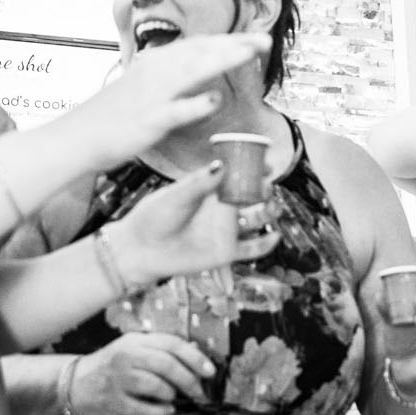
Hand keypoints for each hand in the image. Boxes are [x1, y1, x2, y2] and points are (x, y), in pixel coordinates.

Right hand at [69, 332, 215, 414]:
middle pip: (166, 364)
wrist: (73, 383)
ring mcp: (118, 379)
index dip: (194, 357)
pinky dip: (160, 411)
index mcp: (135, 341)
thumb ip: (158, 351)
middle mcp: (126, 356)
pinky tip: (166, 410)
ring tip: (173, 398)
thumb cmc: (111, 366)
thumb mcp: (132, 350)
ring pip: (155, 385)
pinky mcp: (112, 401)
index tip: (210, 371)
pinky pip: (143, 408)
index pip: (171, 343)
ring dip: (171, 394)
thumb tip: (195, 356)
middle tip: (199, 392)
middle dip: (188, 380)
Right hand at [77, 34, 269, 164]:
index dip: (227, 40)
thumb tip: (196, 70)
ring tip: (252, 53)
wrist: (77, 137)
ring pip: (193, 71)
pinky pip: (175, 111)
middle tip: (264, 39)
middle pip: (201, 52)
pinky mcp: (148, 121)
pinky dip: (195, 104)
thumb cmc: (110, 116)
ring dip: (224, 59)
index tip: (252, 37)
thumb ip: (169, 77)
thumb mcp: (142, 87)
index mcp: (155, 63)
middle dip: (235, 44)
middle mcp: (155, 72)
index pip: (197, 45)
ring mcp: (152, 95)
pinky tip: (214, 99)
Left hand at [107, 163, 279, 287]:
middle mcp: (221, 208)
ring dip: (268, 213)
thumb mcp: (177, 195)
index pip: (239, 175)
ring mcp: (225, 230)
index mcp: (211, 189)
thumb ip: (199, 183)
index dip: (255, 169)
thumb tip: (221, 165)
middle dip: (264, 190)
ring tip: (270, 206)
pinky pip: (252, 248)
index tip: (268, 163)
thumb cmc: (154, 217)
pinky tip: (273, 236)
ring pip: (256, 219)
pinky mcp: (226, 252)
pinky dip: (266, 244)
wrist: (141, 250)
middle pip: (252, 196)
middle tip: (267, 186)